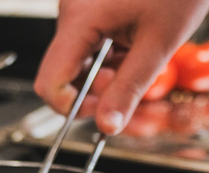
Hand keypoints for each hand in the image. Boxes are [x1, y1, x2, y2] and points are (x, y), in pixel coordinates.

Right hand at [34, 0, 208, 133]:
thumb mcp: (159, 43)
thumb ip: (130, 88)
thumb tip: (107, 125)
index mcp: (80, 19)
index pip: (50, 81)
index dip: (70, 106)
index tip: (98, 113)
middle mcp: (71, 12)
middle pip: (61, 72)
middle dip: (92, 91)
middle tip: (125, 90)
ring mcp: (77, 9)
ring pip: (75, 60)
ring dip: (102, 74)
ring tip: (135, 62)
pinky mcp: (87, 9)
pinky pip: (86, 44)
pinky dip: (106, 57)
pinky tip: (131, 49)